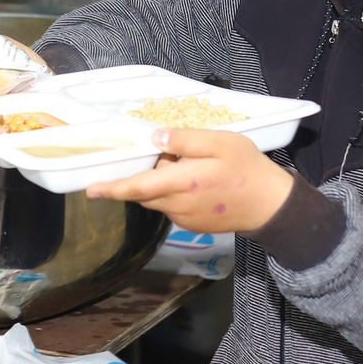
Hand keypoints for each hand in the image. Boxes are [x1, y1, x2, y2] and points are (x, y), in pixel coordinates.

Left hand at [87, 128, 294, 232]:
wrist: (271, 205)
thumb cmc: (247, 169)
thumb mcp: (221, 142)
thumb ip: (185, 140)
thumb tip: (155, 138)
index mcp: (182, 183)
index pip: (138, 187)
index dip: (113, 188)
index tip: (91, 189)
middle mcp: (178, 205)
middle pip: (145, 191)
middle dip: (148, 174)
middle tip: (173, 155)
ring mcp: (185, 219)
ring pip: (159, 199)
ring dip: (163, 184)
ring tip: (193, 167)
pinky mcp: (193, 226)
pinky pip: (172, 207)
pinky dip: (175, 194)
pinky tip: (199, 182)